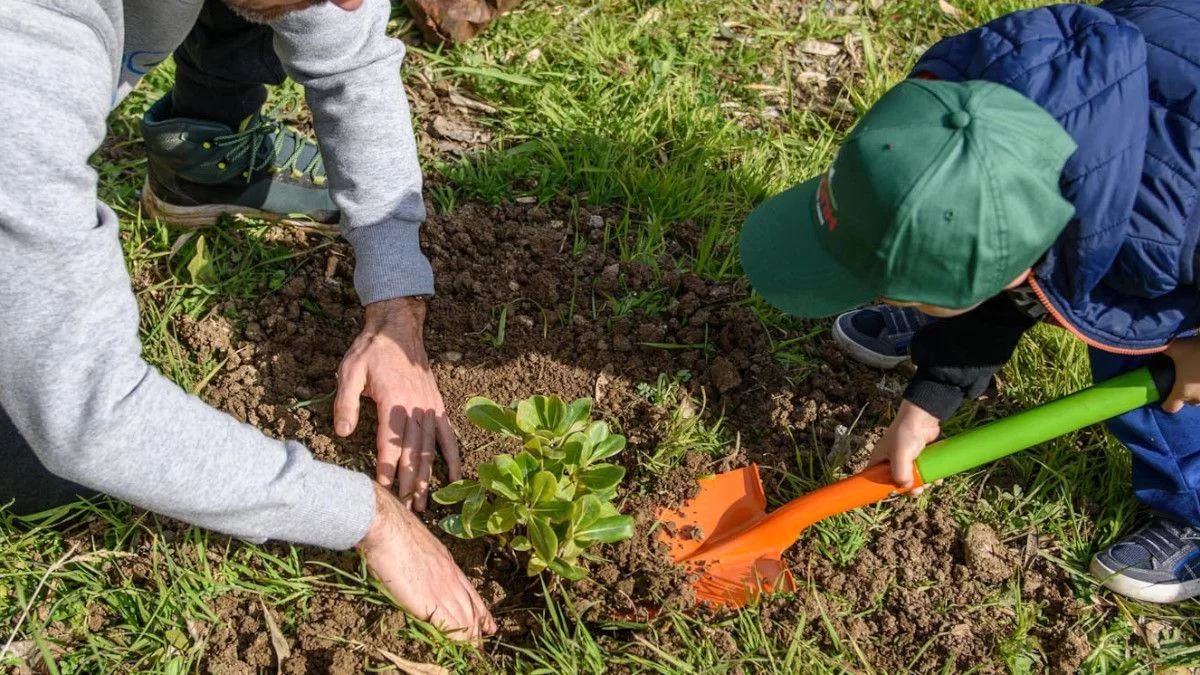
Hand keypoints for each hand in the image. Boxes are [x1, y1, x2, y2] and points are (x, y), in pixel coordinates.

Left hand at [336, 297, 459, 510]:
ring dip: (428, 477)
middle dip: (410, 484)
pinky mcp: (437, 406)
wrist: (399, 329)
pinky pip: (448, 435)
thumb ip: (346, 402)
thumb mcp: (350, 371)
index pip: (389, 443)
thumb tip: (341, 432)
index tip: (384, 491)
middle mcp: (416, 408)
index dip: (387, 469)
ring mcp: (430, 408)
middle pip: (414, 453)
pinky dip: (453, 457)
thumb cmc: (371, 351)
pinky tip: (456, 478)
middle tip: (406, 510)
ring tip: (425, 503)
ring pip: (430, 449)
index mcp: (394, 401)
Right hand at [358, 483, 495, 639]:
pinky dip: (458, 640)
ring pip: (465, 619)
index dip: (480, 611)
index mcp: (448, 564)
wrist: (386, 527)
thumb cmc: (393, 531)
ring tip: (474, 652)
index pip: (470, 592)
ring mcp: (443, 589)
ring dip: (470, 638)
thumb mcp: (418, 545)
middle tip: (482, 645)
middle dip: (478, 629)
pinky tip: (461, 649)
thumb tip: (417, 570)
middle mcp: (451, 577)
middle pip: (471, 609)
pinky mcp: (430, 601)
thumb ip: (423, 562)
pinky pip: (451, 625)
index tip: (488, 624)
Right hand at [868, 400, 941, 496]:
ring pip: (913, 479)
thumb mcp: (900, 456)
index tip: (895, 494)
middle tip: (918, 489)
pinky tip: (937, 477)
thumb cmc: (905, 435)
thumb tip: (907, 487)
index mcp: (879, 460)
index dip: (883, 489)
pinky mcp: (919, 457)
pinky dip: (930, 476)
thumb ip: (900, 474)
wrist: (922, 417)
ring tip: (931, 481)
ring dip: (923, 483)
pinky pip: (923, 472)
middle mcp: (891, 461)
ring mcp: (906, 460)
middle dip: (909, 488)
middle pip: (897, 483)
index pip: (875, 479)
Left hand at [1163, 338, 1199, 412]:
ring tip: (1195, 375)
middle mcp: (1199, 398)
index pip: (1171, 407)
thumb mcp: (1176, 347)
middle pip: (1188, 402)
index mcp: (1183, 392)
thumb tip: (1155, 346)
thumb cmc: (1198, 352)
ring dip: (1198, 390)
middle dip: (1184, 394)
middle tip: (1182, 380)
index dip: (1166, 403)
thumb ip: (1164, 349)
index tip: (1164, 396)